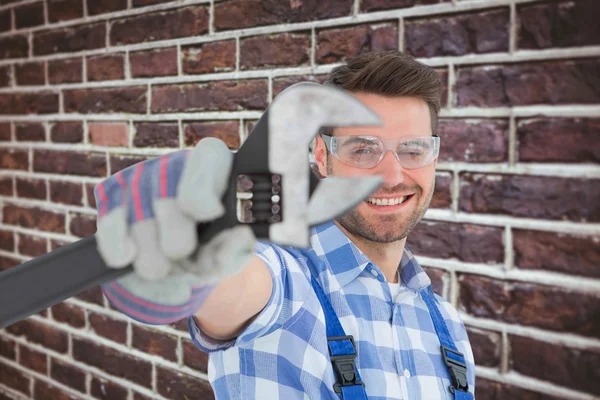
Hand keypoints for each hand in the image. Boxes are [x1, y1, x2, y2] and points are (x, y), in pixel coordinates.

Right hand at [94, 138, 255, 305]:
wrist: (174, 260)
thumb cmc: (209, 246)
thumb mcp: (228, 252)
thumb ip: (236, 248)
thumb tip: (242, 236)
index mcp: (213, 163)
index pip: (204, 165)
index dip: (203, 199)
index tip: (211, 217)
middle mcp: (173, 162)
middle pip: (169, 205)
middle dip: (179, 244)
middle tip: (187, 253)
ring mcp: (138, 175)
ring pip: (140, 225)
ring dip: (154, 259)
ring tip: (168, 262)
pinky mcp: (110, 193)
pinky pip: (109, 227)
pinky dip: (120, 251)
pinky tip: (130, 256)